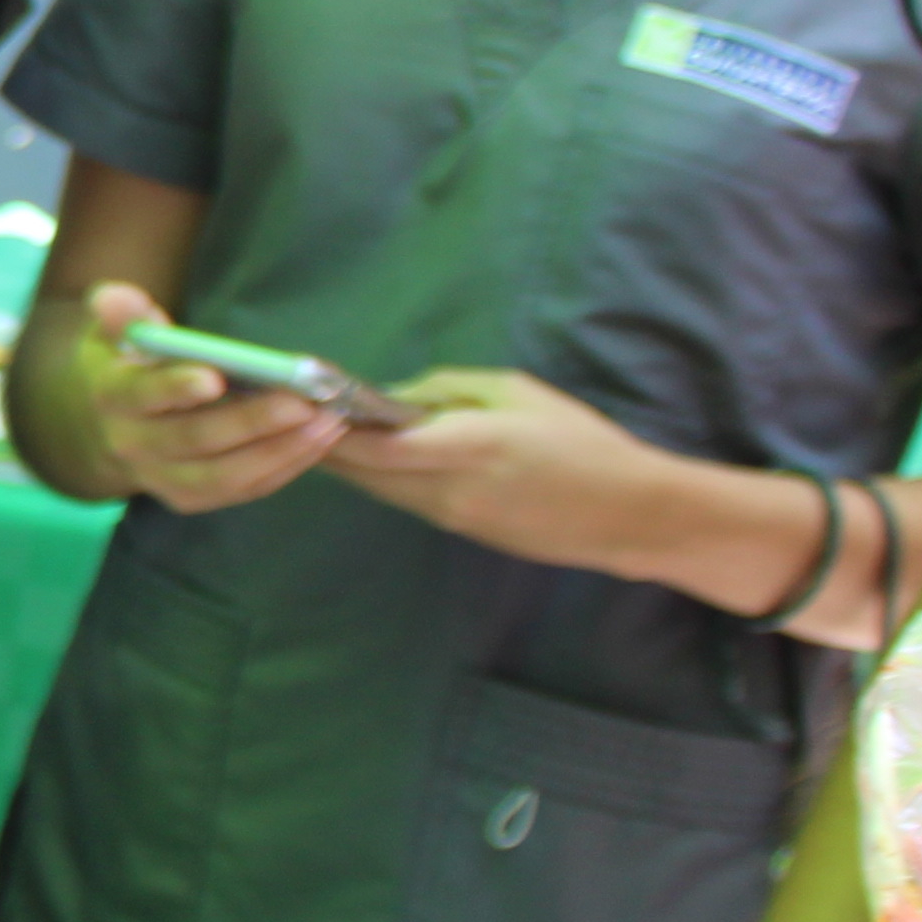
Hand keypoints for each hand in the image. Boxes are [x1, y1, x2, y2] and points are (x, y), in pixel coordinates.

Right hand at [71, 282, 340, 514]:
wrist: (109, 427)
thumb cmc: (128, 365)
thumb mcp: (115, 332)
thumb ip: (120, 312)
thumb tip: (113, 297)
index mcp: (113, 398)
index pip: (142, 394)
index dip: (176, 387)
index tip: (215, 378)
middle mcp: (132, 446)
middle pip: (194, 439)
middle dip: (251, 422)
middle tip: (303, 402)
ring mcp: (162, 479)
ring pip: (224, 475)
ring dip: (280, 450)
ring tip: (327, 422)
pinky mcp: (192, 497)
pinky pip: (243, 489)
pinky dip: (284, 467)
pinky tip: (319, 441)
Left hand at [320, 368, 680, 577]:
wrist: (628, 514)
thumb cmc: (582, 442)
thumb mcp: (520, 393)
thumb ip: (453, 389)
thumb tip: (398, 396)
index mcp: (470, 446)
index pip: (380, 446)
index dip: (335, 430)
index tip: (306, 404)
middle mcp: (452, 489)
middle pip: (368, 474)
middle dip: (328, 447)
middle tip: (293, 418)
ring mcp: (455, 517)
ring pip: (382, 491)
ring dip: (351, 465)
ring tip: (321, 432)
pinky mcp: (462, 532)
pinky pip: (406, 501)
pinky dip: (382, 479)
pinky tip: (373, 458)